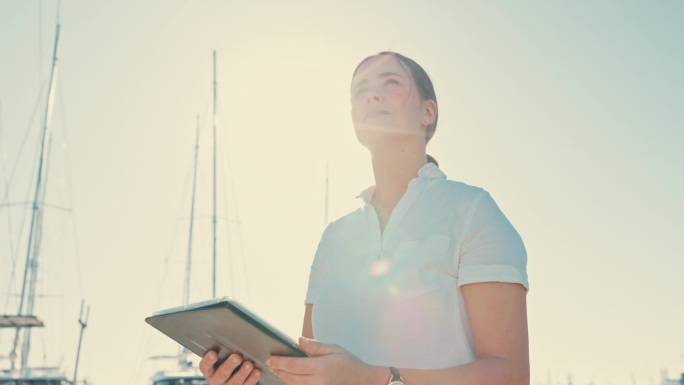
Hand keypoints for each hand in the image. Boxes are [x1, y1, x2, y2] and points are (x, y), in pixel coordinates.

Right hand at [199, 351, 260, 384]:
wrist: (230, 380)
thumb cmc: (226, 363)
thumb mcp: (221, 358)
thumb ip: (223, 351)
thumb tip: (231, 336)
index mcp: (210, 371)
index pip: (205, 366)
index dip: (208, 360)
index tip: (213, 354)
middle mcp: (217, 380)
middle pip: (222, 373)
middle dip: (229, 365)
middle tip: (236, 357)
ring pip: (235, 382)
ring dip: (242, 373)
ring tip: (249, 365)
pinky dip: (252, 379)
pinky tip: (256, 372)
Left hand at [266, 337, 382, 384]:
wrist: (363, 381)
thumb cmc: (350, 364)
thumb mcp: (334, 349)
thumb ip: (315, 346)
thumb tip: (298, 340)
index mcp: (320, 367)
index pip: (294, 364)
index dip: (280, 362)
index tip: (271, 358)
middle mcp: (318, 381)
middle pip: (291, 377)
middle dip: (278, 370)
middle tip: (270, 364)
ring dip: (284, 378)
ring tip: (277, 370)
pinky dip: (293, 384)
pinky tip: (289, 379)